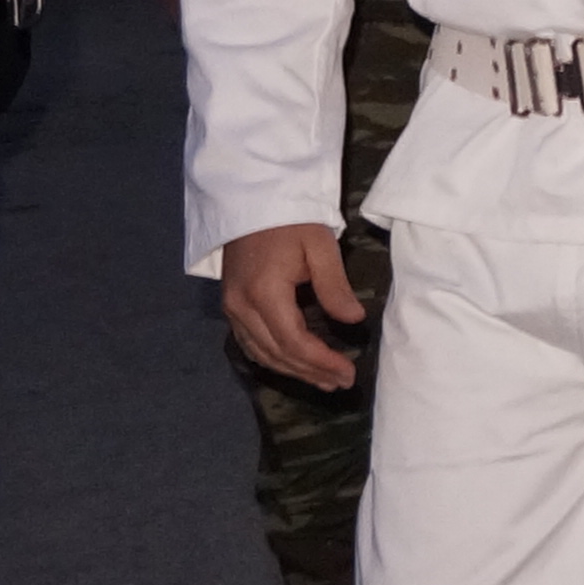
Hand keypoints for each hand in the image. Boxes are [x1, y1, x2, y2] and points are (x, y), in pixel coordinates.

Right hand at [221, 220, 369, 390]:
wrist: (250, 201)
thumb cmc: (290, 220)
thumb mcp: (320, 246)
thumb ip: (334, 286)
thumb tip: (353, 320)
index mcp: (263, 293)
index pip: (293, 341)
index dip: (321, 361)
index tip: (347, 372)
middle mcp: (241, 307)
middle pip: (277, 353)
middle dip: (311, 371)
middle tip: (341, 382)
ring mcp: (231, 309)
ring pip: (261, 353)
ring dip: (292, 370)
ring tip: (324, 380)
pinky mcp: (230, 306)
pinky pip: (250, 343)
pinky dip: (273, 358)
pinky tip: (293, 365)